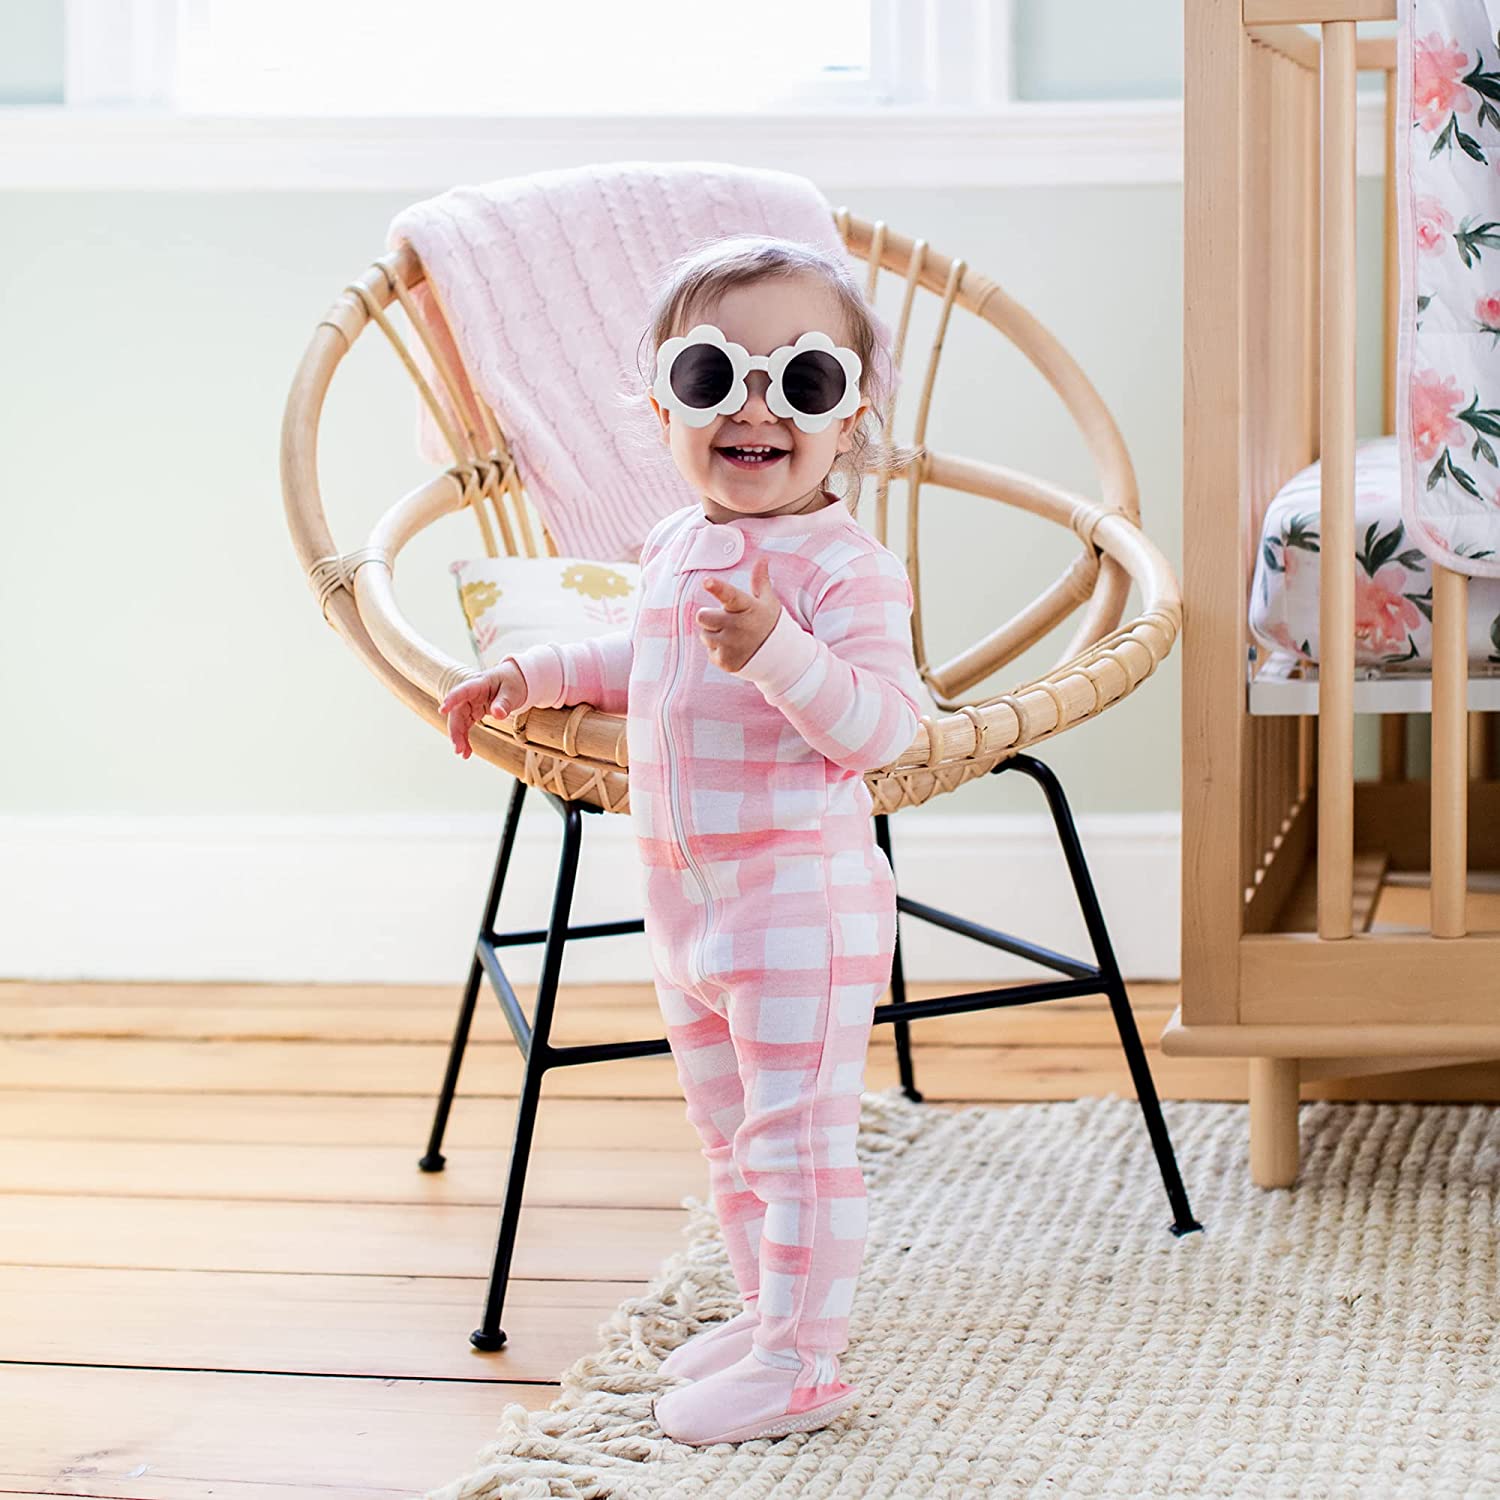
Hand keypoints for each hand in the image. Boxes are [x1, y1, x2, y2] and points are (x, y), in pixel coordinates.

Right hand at [439, 661, 525, 758]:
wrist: (515, 680)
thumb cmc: (512, 682)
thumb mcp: (512, 692)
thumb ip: (504, 703)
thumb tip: (498, 714)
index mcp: (478, 684)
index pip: (462, 691)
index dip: (451, 699)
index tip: (442, 710)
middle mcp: (470, 694)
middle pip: (457, 712)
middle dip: (456, 730)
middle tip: (458, 748)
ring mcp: (470, 704)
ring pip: (459, 721)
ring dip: (459, 738)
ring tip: (463, 754)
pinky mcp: (473, 712)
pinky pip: (465, 726)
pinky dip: (465, 738)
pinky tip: (467, 752)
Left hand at [697, 556, 780, 672]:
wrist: (780, 658)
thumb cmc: (770, 624)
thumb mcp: (768, 602)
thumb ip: (760, 581)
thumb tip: (762, 558)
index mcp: (747, 608)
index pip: (729, 595)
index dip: (717, 588)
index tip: (707, 581)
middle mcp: (738, 627)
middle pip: (703, 616)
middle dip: (709, 617)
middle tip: (725, 621)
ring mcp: (731, 646)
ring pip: (705, 635)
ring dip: (714, 635)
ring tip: (733, 638)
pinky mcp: (725, 662)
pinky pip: (710, 652)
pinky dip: (719, 651)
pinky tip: (734, 650)